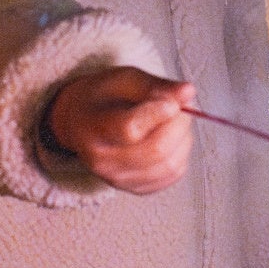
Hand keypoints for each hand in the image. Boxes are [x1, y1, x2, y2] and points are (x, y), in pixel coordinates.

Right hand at [47, 68, 194, 194]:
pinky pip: (173, 174)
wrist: (81, 123)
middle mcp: (104, 161)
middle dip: (179, 124)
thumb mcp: (125, 79)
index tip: (171, 101)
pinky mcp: (136, 188)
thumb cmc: (103, 98)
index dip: (158, 114)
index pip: (130, 129)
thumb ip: (156, 86)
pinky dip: (181, 153)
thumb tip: (188, 92)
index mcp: (94, 128)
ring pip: (170, 164)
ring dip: (183, 138)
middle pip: (156, 149)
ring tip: (173, 120)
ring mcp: (119, 179)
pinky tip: (171, 138)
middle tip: (179, 105)